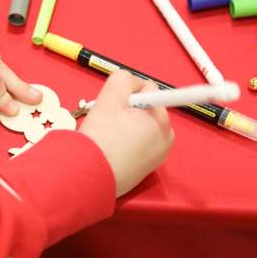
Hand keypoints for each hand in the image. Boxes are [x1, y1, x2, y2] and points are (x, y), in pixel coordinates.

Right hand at [79, 70, 173, 195]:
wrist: (90, 178)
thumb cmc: (100, 141)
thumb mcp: (109, 99)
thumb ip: (123, 79)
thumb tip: (132, 82)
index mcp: (161, 118)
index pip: (147, 89)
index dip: (125, 94)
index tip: (113, 107)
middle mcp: (167, 136)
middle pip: (146, 108)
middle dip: (127, 112)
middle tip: (107, 124)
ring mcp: (159, 154)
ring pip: (142, 126)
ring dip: (127, 127)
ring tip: (109, 138)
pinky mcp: (149, 167)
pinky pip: (140, 145)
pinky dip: (127, 144)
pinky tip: (112, 150)